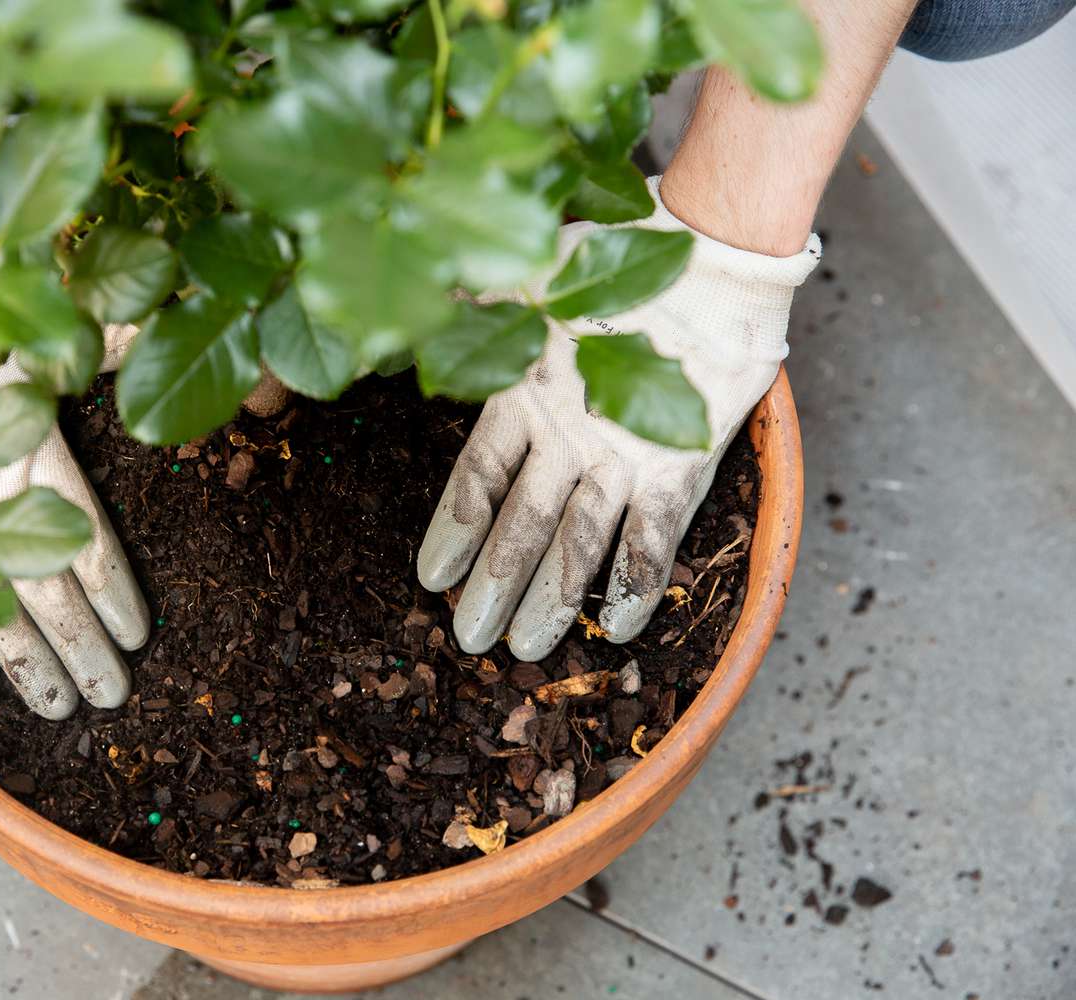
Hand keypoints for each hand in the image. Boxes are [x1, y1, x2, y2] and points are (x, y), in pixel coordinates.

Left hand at [418, 179, 819, 658]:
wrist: (711, 253)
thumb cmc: (619, 251)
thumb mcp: (528, 271)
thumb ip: (477, 301)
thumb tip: (426, 305)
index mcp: (522, 393)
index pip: (475, 478)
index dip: (453, 531)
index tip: (432, 577)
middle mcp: (564, 434)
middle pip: (517, 527)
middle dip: (491, 587)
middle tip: (468, 637)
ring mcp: (620, 455)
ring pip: (575, 546)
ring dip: (549, 602)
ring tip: (524, 649)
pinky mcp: (678, 466)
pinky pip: (651, 542)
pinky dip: (634, 587)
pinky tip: (616, 629)